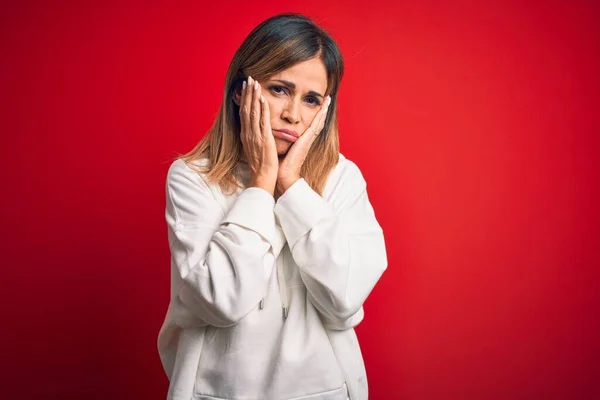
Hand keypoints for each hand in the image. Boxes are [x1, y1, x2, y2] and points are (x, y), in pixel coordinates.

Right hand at [239, 76, 278, 195]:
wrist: (263, 176)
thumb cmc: (261, 164)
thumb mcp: (254, 148)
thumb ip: (253, 136)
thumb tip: (253, 128)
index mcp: (246, 135)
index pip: (243, 113)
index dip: (245, 98)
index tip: (246, 86)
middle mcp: (248, 133)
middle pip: (246, 109)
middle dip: (247, 93)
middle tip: (249, 78)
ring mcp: (255, 136)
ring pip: (252, 112)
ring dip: (253, 96)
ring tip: (254, 82)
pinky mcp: (264, 139)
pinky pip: (262, 121)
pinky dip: (261, 109)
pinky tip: (262, 98)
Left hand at [276, 95, 331, 193]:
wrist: (285, 174)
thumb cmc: (281, 163)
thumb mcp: (282, 147)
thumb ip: (282, 140)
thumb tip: (275, 133)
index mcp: (302, 140)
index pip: (310, 124)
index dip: (315, 115)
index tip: (318, 105)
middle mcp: (307, 138)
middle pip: (318, 121)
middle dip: (323, 110)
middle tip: (327, 98)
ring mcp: (309, 139)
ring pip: (319, 121)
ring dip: (324, 109)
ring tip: (328, 99)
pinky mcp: (308, 140)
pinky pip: (316, 125)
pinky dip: (321, 115)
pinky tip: (324, 107)